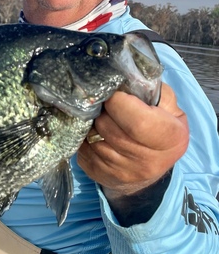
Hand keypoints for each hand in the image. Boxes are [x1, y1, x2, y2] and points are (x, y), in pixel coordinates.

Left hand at [77, 83, 188, 198]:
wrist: (148, 167)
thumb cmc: (160, 128)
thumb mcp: (169, 108)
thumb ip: (153, 91)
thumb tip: (125, 77)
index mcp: (170, 139)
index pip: (137, 122)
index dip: (119, 103)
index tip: (114, 94)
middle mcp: (148, 162)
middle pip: (109, 128)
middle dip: (102, 111)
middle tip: (104, 104)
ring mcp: (123, 173)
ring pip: (92, 139)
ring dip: (91, 124)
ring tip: (99, 117)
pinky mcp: (101, 176)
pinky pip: (83, 150)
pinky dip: (84, 138)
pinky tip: (94, 132)